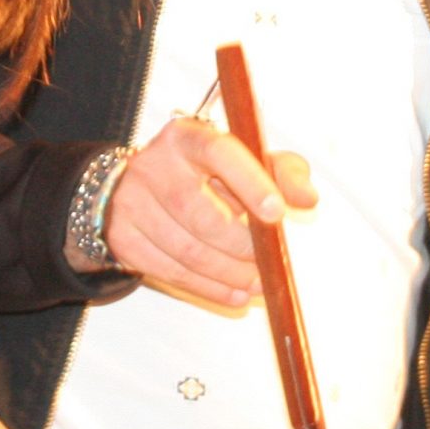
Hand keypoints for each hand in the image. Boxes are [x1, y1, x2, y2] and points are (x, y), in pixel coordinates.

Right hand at [94, 116, 317, 305]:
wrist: (135, 189)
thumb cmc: (203, 174)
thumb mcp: (244, 162)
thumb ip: (282, 172)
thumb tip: (308, 198)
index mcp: (188, 136)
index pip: (220, 153)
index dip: (251, 183)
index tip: (276, 213)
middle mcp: (154, 164)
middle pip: (201, 214)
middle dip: (242, 246)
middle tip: (267, 262)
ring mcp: (131, 201)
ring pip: (187, 250)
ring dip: (229, 274)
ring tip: (257, 283)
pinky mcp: (122, 237)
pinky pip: (169, 272)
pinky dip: (208, 288)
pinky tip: (233, 292)